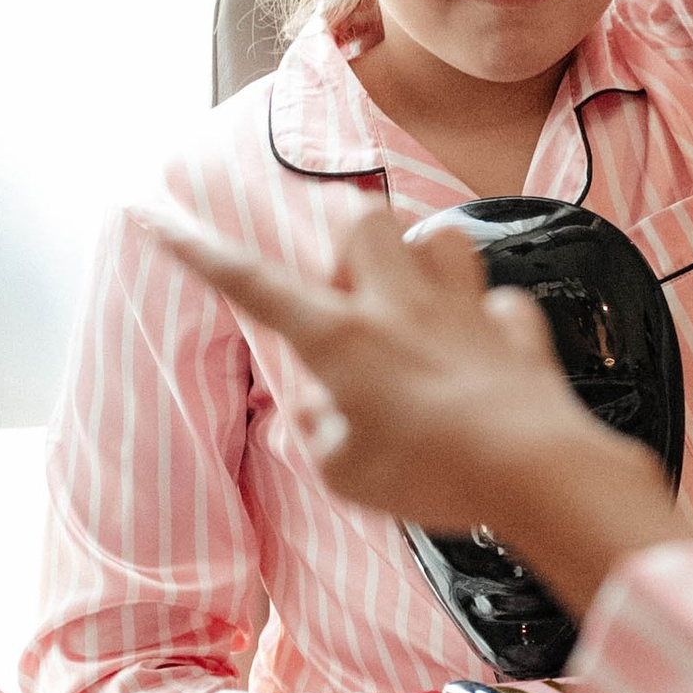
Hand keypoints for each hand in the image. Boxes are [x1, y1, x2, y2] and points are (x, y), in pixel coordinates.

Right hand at [148, 201, 681, 613]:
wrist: (535, 470)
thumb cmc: (430, 477)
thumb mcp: (343, 473)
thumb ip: (317, 429)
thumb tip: (317, 404)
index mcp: (341, 340)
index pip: (255, 285)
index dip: (200, 253)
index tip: (157, 215)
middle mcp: (400, 308)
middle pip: (362, 220)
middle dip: (347, 245)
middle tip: (351, 302)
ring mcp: (464, 312)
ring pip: (441, 237)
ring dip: (424, 262)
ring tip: (419, 309)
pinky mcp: (518, 332)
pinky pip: (501, 305)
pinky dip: (491, 325)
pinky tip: (486, 358)